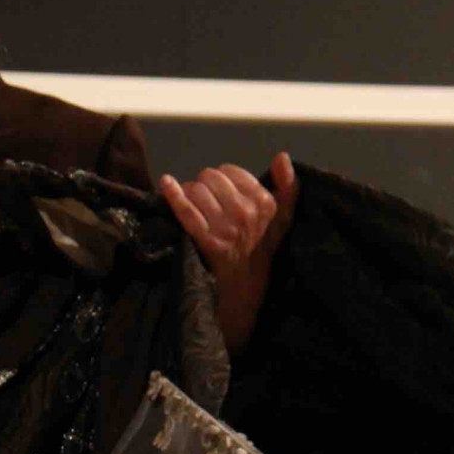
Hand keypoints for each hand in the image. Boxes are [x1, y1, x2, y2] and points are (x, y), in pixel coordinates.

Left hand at [159, 152, 298, 355]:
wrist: (241, 296)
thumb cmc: (257, 257)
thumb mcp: (280, 225)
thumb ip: (287, 190)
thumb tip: (282, 157)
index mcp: (265, 205)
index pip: (232, 172)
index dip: (222, 181)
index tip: (220, 195)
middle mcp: (247, 214)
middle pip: (212, 178)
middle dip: (204, 186)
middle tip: (203, 203)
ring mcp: (226, 228)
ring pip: (197, 190)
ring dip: (189, 194)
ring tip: (192, 208)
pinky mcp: (206, 241)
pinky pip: (187, 210)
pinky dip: (174, 195)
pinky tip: (166, 184)